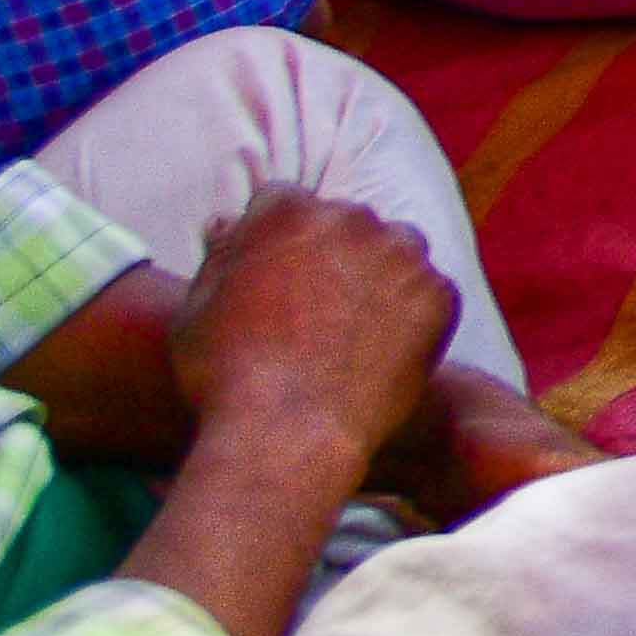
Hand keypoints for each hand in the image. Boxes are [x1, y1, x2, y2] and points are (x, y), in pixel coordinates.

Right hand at [171, 193, 456, 474]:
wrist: (286, 432)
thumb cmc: (225, 376)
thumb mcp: (196, 311)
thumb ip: (219, 257)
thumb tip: (228, 222)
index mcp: (287, 213)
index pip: (284, 203)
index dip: (274, 240)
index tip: (274, 275)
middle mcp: (351, 219)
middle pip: (344, 223)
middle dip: (330, 254)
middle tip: (313, 310)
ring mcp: (402, 255)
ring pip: (395, 250)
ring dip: (378, 276)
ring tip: (351, 330)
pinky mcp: (439, 293)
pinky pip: (429, 292)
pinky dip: (412, 314)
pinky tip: (384, 351)